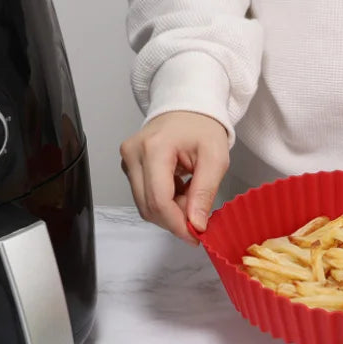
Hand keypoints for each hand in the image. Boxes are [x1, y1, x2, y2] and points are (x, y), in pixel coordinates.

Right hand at [120, 111, 229, 244]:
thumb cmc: (203, 127)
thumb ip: (204, 193)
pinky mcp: (128, 166)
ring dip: (170, 212)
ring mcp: (127, 160)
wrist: (188, 107)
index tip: (196, 237)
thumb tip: (196, 225)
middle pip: (149, 207)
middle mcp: (133, 154)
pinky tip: (180, 191)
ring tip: (190, 197)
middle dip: (175, 220)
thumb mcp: (215, 158)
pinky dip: (164, 202)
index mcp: (154, 148)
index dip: (177, 224)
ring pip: (145, 205)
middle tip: (198, 214)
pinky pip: (144, 196)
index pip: (159, 200)